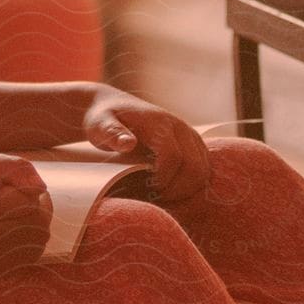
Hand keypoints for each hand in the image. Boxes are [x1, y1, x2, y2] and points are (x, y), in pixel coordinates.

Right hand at [0, 154, 51, 273]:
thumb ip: (18, 169)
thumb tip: (40, 188)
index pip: (25, 202)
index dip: (22, 190)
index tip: (6, 187)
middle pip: (36, 222)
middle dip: (35, 206)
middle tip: (18, 198)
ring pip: (39, 238)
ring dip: (37, 222)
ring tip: (17, 212)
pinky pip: (33, 253)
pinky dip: (31, 239)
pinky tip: (15, 229)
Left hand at [82, 88, 209, 200]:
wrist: (113, 105)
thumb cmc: (103, 119)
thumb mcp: (99, 125)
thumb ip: (112, 133)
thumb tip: (128, 143)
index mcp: (158, 122)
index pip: (172, 156)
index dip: (164, 179)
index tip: (149, 190)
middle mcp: (179, 126)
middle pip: (195, 166)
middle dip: (179, 188)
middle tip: (158, 198)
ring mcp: (189, 134)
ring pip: (204, 169)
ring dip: (188, 188)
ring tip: (164, 195)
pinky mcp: (193, 142)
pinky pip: (204, 167)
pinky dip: (193, 183)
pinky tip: (174, 189)